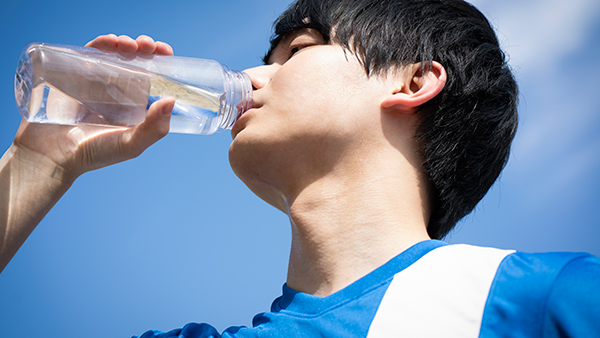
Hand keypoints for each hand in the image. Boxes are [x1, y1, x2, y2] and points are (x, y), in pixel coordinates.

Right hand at [13, 34, 175, 180]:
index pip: (153, 77)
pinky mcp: (75, 75)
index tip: (166, 52)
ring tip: (131, 45)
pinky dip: (102, 43)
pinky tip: (111, 42)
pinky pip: (90, 53)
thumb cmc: (94, 153)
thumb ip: (154, 129)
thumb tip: (171, 100)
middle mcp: (118, 91)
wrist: (51, 154)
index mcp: (135, 105)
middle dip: (145, 48)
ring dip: (126, 43)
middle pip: (136, 61)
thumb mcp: (130, 145)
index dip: (161, 62)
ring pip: (115, 54)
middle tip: (149, 46)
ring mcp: (96, 81)